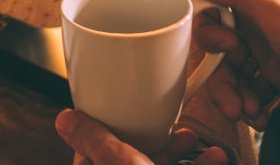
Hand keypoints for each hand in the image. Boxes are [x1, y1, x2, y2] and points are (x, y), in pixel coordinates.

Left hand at [55, 110, 227, 164]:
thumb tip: (65, 120)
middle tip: (167, 126)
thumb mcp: (116, 162)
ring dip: (179, 152)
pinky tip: (213, 156)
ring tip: (191, 138)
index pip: (90, 157)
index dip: (105, 135)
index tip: (119, 118)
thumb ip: (92, 140)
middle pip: (130, 161)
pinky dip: (198, 164)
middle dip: (154, 140)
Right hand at [190, 0, 279, 127]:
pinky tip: (263, 116)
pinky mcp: (276, 79)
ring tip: (252, 113)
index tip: (229, 50)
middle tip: (233, 104)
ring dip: (237, 99)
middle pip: (218, 56)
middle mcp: (254, 30)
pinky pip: (251, 94)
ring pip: (233, 78)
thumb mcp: (278, 12)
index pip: (211, 17)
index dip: (211, 38)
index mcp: (252, 7)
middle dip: (222, 83)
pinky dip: (253, 108)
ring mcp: (265, 56)